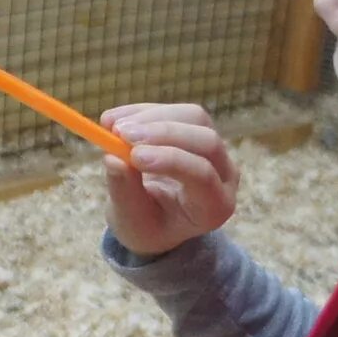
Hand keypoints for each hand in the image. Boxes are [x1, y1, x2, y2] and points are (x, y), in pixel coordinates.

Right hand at [99, 104, 238, 259]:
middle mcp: (225, 176)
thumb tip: (112, 158)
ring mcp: (217, 149)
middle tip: (121, 134)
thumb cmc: (147, 226)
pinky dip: (143, 111)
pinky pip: (177, 110)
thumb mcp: (131, 222)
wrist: (154, 216)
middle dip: (163, 133)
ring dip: (151, 116)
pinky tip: (114, 120)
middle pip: (206, 140)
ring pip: (193, 117)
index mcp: (214, 207)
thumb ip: (125, 193)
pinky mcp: (199, 129)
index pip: (203, 175)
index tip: (133, 155)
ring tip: (113, 127)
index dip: (170, 160)